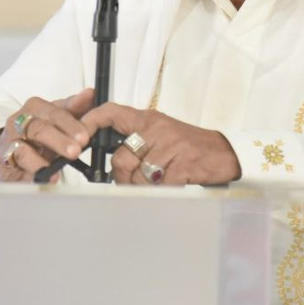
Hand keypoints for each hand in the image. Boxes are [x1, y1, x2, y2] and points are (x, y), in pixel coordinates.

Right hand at [0, 88, 94, 182]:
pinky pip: (19, 166)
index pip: (55, 112)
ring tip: (63, 162)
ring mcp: (11, 141)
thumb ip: (73, 108)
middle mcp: (20, 121)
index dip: (70, 124)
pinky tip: (50, 176)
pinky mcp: (6, 160)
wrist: (7, 153)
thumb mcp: (56, 119)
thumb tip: (91, 93)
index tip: (85, 135)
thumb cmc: (37, 134)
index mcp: (35, 107)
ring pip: (25, 147)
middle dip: (60, 139)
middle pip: (40, 128)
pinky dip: (35, 171)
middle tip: (77, 149)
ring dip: (44, 157)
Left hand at [79, 103, 241, 185]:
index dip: (89, 123)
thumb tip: (107, 161)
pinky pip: (159, 187)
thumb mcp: (160, 134)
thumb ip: (135, 141)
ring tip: (157, 183)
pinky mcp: (183, 163)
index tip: (78, 139)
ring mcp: (170, 145)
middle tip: (132, 182)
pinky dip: (162, 192)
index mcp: (147, 119)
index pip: (110, 112)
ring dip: (142, 188)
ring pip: (138, 176)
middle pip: (120, 158)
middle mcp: (156, 128)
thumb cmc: (189, 146)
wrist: (225, 153)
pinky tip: (171, 185)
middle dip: (122, 178)